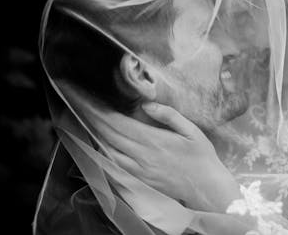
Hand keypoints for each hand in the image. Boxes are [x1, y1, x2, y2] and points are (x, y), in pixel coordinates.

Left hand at [93, 102, 240, 212]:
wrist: (206, 187)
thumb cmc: (202, 156)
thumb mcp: (192, 131)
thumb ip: (169, 116)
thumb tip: (145, 105)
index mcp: (154, 140)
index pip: (120, 123)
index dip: (102, 112)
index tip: (90, 100)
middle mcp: (142, 155)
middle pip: (111, 134)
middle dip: (94, 118)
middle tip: (81, 105)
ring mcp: (139, 169)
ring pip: (110, 149)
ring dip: (98, 133)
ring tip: (88, 119)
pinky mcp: (140, 178)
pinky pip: (117, 163)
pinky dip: (106, 150)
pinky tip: (102, 142)